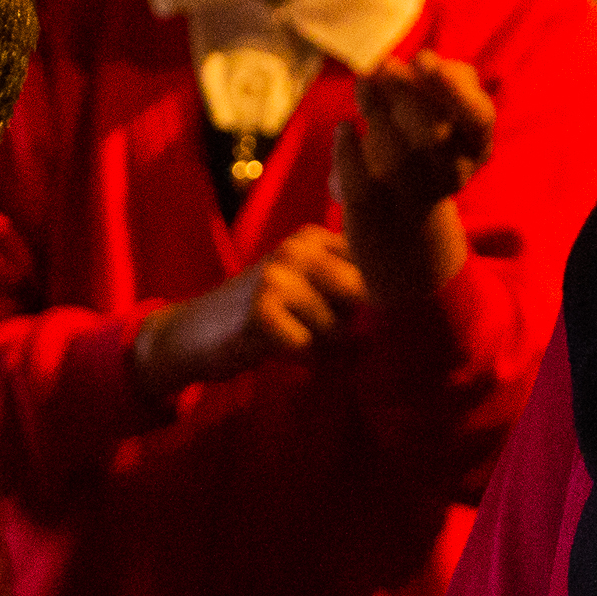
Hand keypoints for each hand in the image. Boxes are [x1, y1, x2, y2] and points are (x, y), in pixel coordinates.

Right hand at [132, 225, 366, 397]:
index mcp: (312, 237)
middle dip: (345, 324)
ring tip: (286, 336)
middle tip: (309, 328)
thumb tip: (405, 306)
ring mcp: (277, 277)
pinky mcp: (262, 313)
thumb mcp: (305, 286)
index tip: (343, 313)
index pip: (373, 270)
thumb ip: (347, 286)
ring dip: (319, 345)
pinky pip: (309, 348)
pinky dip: (297, 358)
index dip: (367, 302)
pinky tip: (271, 347)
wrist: (191, 333)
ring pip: (336, 328)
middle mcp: (296, 249)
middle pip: (361, 299)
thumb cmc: (261, 315)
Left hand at [332, 53, 493, 307]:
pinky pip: (360, 185)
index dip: (452, 88)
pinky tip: (344, 128)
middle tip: (383, 65)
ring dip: (377, 114)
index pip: (478, 118)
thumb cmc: (422, 139)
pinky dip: (349, 155)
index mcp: (476, 145)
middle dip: (405, 95)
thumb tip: (409, 65)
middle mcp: (452, 173)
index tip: (422, 58)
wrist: (400, 221)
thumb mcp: (441, 105)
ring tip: (363, 82)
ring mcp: (414, 196)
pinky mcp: (373, 209)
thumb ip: (440, 77)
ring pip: (398, 160)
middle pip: (433, 136)